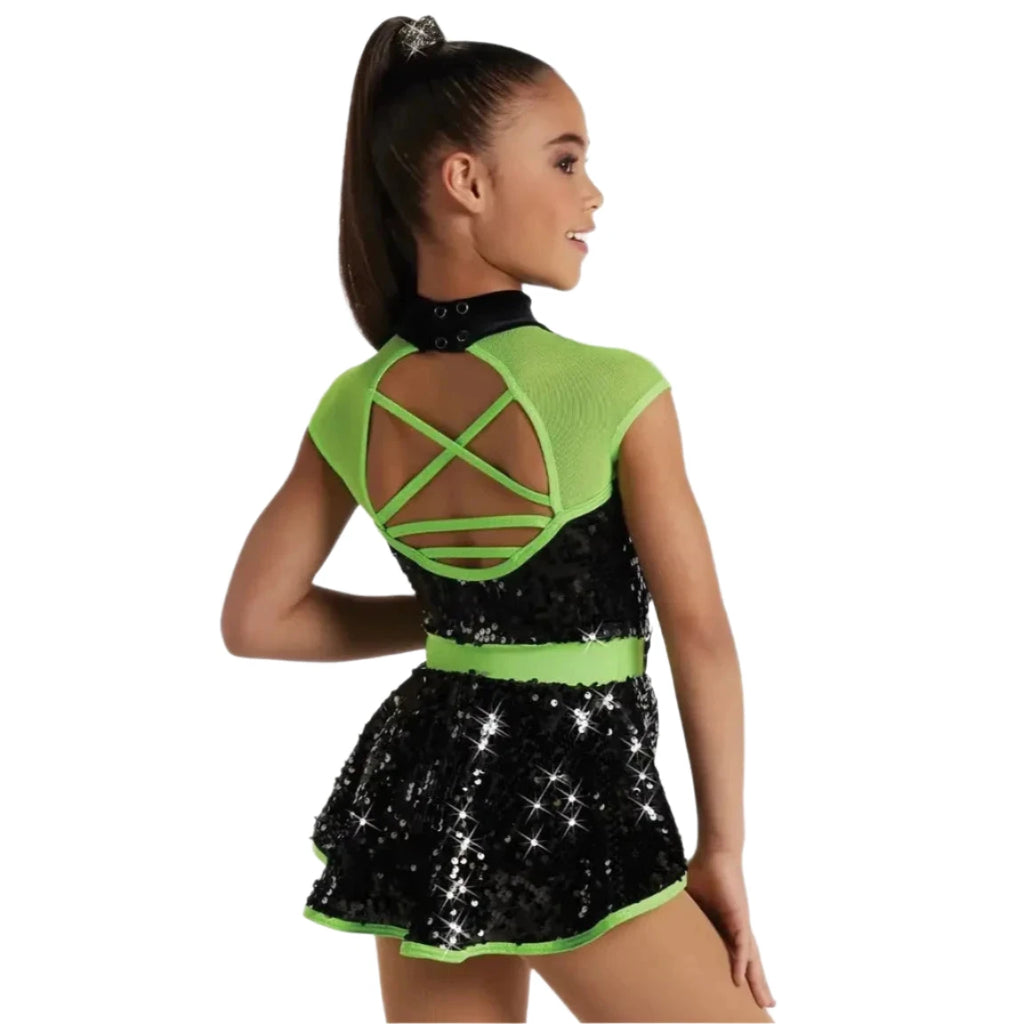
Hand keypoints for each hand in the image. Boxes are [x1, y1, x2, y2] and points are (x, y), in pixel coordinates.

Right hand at [684, 847, 775, 1009]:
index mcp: (725, 925)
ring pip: (751, 959)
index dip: (738, 972)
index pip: (734, 954)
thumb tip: (655, 913)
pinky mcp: (738, 918)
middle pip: (749, 962)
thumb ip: (681, 913)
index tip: (740, 991)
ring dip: (756, 981)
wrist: (715, 852)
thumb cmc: (702, 870)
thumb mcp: (689, 900)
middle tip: (765, 1006)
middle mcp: (736, 928)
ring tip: (765, 1002)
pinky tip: (739, 979)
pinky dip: (741, 963)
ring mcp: (739, 924)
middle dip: (756, 984)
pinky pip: (741, 946)